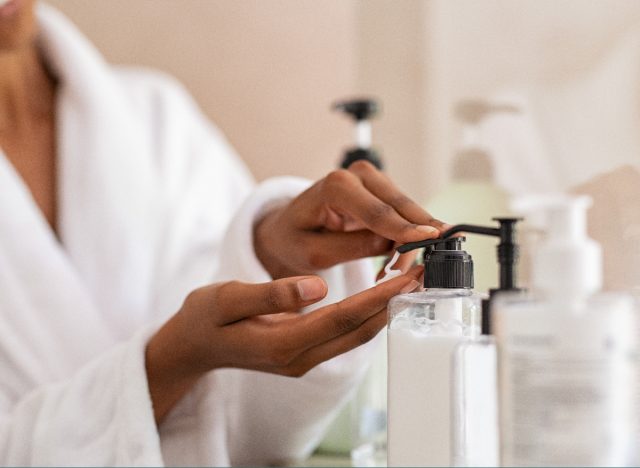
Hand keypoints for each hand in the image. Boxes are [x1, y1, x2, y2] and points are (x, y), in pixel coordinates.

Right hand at [145, 265, 422, 422]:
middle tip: (423, 270)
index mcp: (283, 344)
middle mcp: (300, 358)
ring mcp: (305, 359)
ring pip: (357, 334)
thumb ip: (270, 295)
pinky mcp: (306, 353)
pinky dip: (368, 312)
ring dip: (386, 307)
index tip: (408, 275)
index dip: (377, 298)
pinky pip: (346, 333)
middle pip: (359, 331)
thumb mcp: (225, 299)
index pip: (342, 319)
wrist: (193, 347)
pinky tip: (380, 291)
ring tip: (410, 276)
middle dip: (394, 301)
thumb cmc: (205, 319)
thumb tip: (316, 287)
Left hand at [254, 160, 447, 277]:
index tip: (431, 239)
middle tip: (427, 267)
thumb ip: (352, 248)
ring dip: (410, 242)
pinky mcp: (382, 193)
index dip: (405, 229)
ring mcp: (373, 180)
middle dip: (417, 236)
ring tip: (393, 272)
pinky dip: (405, 238)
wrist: (287, 229)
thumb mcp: (314, 253)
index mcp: (336, 185)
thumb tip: (392, 245)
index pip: (378, 211)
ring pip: (408, 212)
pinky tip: (394, 261)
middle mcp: (358, 174)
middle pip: (401, 206)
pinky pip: (404, 216)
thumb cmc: (294, 240)